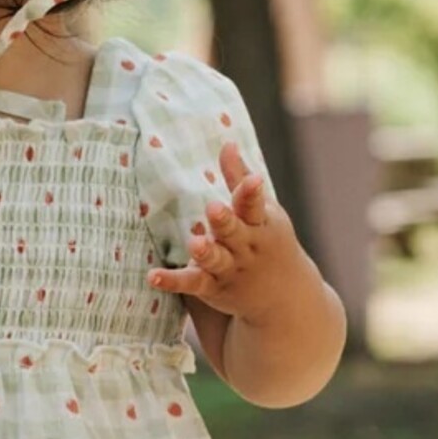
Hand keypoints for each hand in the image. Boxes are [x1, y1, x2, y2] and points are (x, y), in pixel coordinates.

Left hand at [147, 142, 302, 319]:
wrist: (284, 295)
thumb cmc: (266, 241)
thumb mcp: (260, 212)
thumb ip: (239, 179)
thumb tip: (227, 142)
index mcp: (259, 224)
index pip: (254, 205)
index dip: (252, 192)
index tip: (253, 180)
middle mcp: (245, 246)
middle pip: (234, 231)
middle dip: (225, 220)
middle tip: (213, 208)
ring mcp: (230, 268)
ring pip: (216, 259)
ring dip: (205, 252)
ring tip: (193, 243)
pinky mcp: (213, 287)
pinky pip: (192, 283)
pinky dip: (173, 280)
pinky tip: (152, 276)